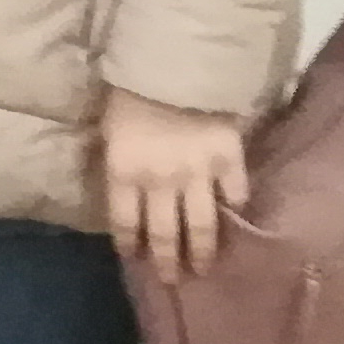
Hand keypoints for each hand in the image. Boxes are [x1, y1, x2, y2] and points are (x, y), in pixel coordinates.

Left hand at [102, 86, 246, 276]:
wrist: (173, 63)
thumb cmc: (129, 92)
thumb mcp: (107, 129)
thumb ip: (115, 162)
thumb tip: (117, 187)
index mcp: (124, 174)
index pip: (124, 223)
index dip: (130, 244)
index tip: (134, 260)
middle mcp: (160, 183)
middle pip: (164, 234)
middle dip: (167, 261)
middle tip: (172, 280)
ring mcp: (198, 175)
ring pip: (202, 225)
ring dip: (202, 251)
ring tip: (205, 269)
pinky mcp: (229, 161)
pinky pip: (235, 194)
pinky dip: (235, 209)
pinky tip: (236, 221)